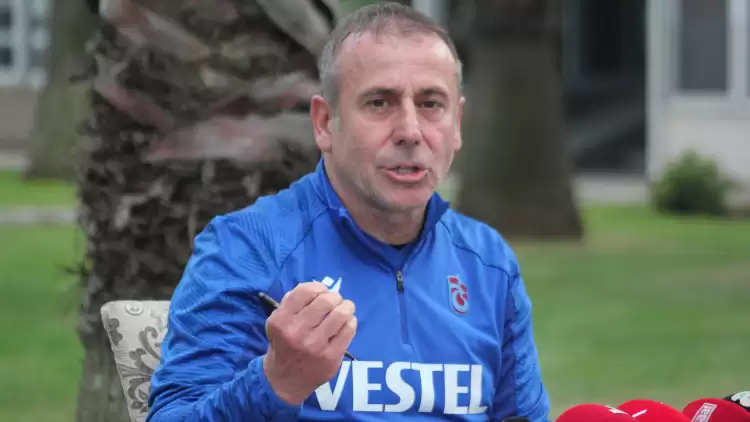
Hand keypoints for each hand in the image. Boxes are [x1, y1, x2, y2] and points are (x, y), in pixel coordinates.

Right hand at [263, 282, 356, 404]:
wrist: (284, 380)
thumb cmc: (284, 344)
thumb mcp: (278, 321)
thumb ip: (292, 302)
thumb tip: (319, 286)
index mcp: (281, 320)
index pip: (306, 291)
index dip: (319, 286)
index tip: (322, 291)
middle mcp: (296, 332)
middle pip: (326, 300)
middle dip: (335, 296)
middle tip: (336, 301)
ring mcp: (315, 346)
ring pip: (341, 313)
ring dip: (346, 307)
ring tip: (345, 309)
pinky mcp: (331, 357)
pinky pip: (349, 330)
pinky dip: (350, 322)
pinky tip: (346, 323)